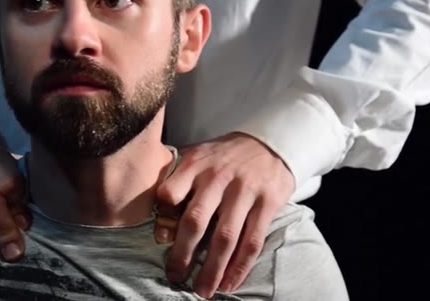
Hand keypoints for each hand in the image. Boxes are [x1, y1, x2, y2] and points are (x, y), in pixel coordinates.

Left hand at [155, 132, 294, 298]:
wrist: (269, 143)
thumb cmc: (223, 158)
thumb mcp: (197, 157)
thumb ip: (177, 184)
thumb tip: (161, 230)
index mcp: (195, 164)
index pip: (170, 193)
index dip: (163, 219)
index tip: (160, 242)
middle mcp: (218, 176)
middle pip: (196, 220)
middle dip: (183, 254)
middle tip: (175, 277)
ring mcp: (244, 190)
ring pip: (225, 236)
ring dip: (212, 269)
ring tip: (203, 290)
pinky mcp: (267, 203)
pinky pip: (252, 241)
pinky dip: (240, 267)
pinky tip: (230, 283)